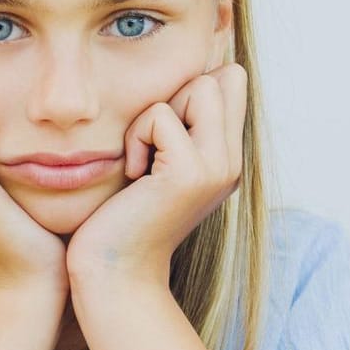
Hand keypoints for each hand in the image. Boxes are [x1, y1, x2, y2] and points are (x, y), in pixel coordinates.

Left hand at [67, 64, 246, 288]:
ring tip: (143, 159)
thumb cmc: (122, 218)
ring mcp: (217, 167)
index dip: (194, 86)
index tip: (162, 132)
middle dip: (177, 96)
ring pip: (201, 86)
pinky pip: (161, 114)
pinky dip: (137, 137)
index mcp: (226, 157)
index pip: (233, 81)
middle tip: (153, 146)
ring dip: (155, 116)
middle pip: (224, 77)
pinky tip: (133, 175)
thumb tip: (182, 76)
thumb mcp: (155, 165)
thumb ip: (176, 127)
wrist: (116, 273)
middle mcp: (231, 161)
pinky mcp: (189, 173)